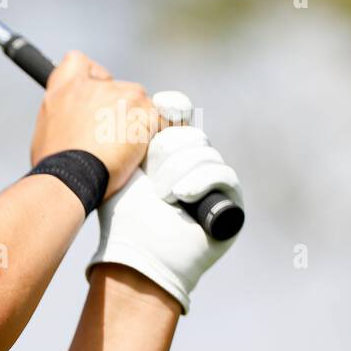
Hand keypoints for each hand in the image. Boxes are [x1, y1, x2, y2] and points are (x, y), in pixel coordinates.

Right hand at [30, 51, 156, 199]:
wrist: (69, 180)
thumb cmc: (55, 164)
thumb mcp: (46, 129)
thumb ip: (63, 113)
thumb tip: (72, 121)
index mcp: (65, 88)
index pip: (78, 62)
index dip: (89, 77)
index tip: (93, 93)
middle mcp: (95, 86)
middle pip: (116, 86)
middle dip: (118, 107)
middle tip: (110, 135)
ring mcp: (124, 96)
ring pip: (140, 102)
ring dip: (136, 121)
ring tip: (123, 149)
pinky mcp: (146, 112)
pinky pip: (161, 119)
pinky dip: (154, 133)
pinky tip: (141, 150)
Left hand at [84, 99, 242, 315]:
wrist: (137, 254)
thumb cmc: (122, 217)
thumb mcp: (120, 171)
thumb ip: (122, 137)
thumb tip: (132, 95)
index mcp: (167, 155)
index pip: (178, 121)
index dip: (170, 117)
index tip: (155, 117)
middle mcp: (191, 165)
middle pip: (191, 134)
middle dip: (168, 154)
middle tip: (152, 178)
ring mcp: (212, 182)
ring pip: (204, 152)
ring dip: (177, 174)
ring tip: (162, 196)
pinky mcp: (230, 201)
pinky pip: (223, 174)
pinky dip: (200, 182)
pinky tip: (180, 196)